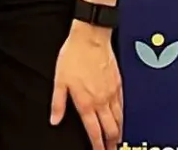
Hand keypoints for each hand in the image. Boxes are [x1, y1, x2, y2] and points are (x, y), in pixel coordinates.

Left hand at [51, 23, 121, 149]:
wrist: (91, 38)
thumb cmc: (73, 56)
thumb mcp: (59, 81)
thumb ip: (58, 104)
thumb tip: (55, 120)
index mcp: (86, 102)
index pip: (94, 131)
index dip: (97, 145)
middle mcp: (101, 101)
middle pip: (111, 129)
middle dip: (111, 143)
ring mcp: (112, 93)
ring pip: (119, 119)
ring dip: (118, 132)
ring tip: (117, 140)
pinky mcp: (118, 84)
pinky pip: (123, 106)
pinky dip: (122, 116)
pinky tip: (121, 119)